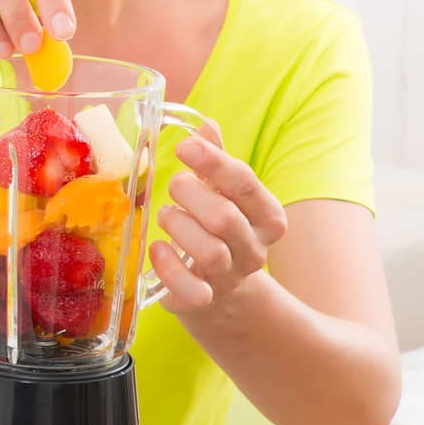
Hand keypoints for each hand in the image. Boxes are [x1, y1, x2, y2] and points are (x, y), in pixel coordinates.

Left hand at [149, 126, 288, 313]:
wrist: (220, 291)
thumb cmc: (216, 230)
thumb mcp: (221, 193)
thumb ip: (215, 162)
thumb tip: (205, 124)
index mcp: (266, 216)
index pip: (246, 184)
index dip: (213, 162)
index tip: (184, 146)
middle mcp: (254, 248)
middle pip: (225, 218)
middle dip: (190, 195)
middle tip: (173, 186)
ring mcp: (230, 277)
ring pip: (210, 252)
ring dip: (178, 226)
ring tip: (166, 215)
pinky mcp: (202, 300)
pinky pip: (190, 289)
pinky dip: (168, 267)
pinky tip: (157, 249)